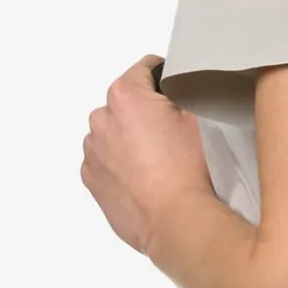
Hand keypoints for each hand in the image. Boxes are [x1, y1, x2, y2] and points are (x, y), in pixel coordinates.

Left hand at [80, 54, 210, 255]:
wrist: (174, 219)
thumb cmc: (188, 167)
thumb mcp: (197, 118)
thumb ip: (180, 94)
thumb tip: (171, 92)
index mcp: (126, 95)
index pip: (145, 68)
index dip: (164, 76)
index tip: (175, 91)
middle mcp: (101, 118)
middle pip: (124, 102)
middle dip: (143, 111)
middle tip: (168, 133)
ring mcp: (92, 150)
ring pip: (111, 131)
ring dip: (127, 137)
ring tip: (154, 160)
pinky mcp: (90, 178)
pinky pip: (103, 159)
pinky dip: (117, 162)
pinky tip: (140, 177)